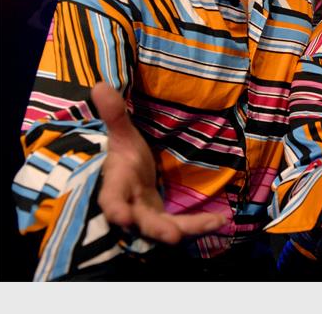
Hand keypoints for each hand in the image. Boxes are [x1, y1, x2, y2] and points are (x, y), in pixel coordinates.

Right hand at [93, 82, 225, 243]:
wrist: (132, 176)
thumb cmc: (125, 157)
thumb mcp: (122, 136)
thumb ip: (115, 115)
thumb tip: (100, 85)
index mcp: (118, 185)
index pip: (111, 199)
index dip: (115, 208)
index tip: (120, 216)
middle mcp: (133, 206)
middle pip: (142, 222)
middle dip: (157, 228)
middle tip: (172, 236)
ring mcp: (150, 217)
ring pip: (167, 228)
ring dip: (189, 228)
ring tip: (214, 223)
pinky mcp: (166, 222)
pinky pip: (184, 225)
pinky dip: (201, 224)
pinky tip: (222, 220)